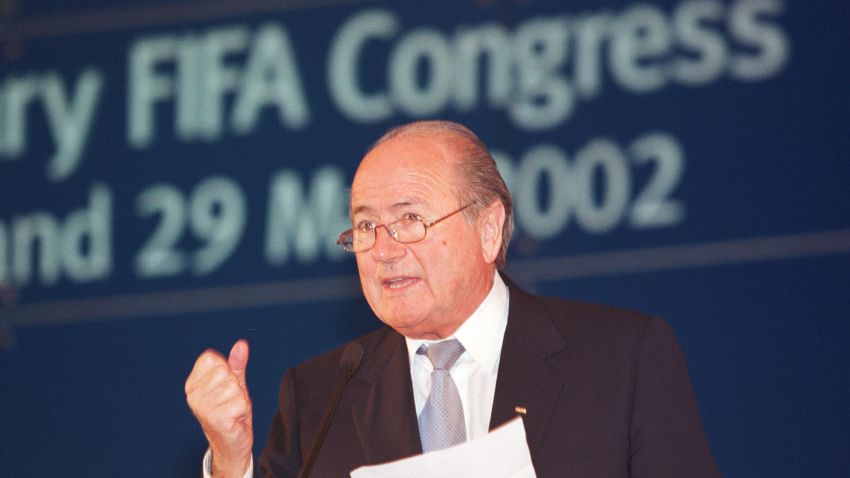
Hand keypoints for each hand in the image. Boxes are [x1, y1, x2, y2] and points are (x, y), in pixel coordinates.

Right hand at [186, 340, 252, 476]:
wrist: (231, 444)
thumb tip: (241, 344)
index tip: (224, 386)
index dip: (226, 370)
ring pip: (234, 387)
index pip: (212, 358)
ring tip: (232, 410)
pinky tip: (235, 419)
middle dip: (235, 386)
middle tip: (230, 401)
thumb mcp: (234, 384)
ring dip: (240, 399)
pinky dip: (242, 410)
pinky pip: (240, 401)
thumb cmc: (231, 412)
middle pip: (225, 371)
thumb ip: (236, 364)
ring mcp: (202, 407)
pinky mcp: (215, 418)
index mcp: (193, 384)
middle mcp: (193, 395)